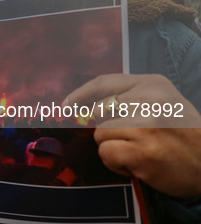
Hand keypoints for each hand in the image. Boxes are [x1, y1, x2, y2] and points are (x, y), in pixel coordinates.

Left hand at [64, 74, 200, 197]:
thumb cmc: (182, 135)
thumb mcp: (162, 103)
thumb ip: (128, 99)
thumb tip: (84, 107)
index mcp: (153, 83)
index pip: (103, 83)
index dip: (79, 95)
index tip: (65, 106)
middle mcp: (149, 100)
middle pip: (97, 112)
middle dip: (106, 130)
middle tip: (133, 140)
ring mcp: (146, 125)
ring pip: (100, 134)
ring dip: (114, 148)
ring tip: (140, 152)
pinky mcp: (143, 151)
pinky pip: (106, 153)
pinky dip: (117, 163)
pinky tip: (138, 164)